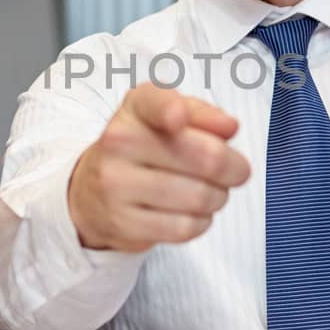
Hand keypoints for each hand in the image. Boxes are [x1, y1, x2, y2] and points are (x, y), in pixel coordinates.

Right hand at [68, 82, 251, 252]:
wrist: (94, 193)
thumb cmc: (145, 148)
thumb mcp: (169, 118)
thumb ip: (203, 114)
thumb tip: (228, 126)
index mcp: (136, 108)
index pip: (153, 102)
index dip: (170, 110)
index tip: (178, 119)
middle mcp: (119, 141)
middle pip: (207, 157)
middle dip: (234, 168)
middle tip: (236, 171)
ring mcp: (116, 184)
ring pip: (200, 197)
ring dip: (218, 198)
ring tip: (210, 192)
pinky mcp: (123, 223)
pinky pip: (185, 227)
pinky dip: (202, 222)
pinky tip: (193, 212)